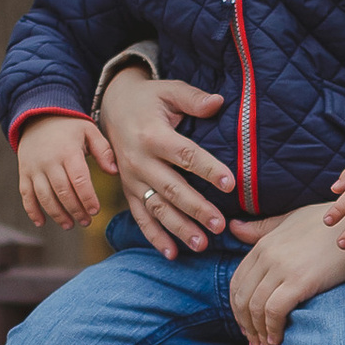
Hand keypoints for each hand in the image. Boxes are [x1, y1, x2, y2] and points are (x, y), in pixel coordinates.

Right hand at [15, 113, 101, 233]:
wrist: (37, 116)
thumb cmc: (69, 127)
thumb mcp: (89, 130)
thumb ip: (103, 150)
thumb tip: (114, 172)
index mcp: (68, 151)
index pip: (79, 179)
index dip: (87, 198)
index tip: (95, 211)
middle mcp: (49, 161)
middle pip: (62, 191)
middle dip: (75, 210)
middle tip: (86, 222)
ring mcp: (34, 168)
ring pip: (44, 196)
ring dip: (56, 214)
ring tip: (69, 225)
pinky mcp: (24, 172)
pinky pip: (26, 195)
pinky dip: (32, 210)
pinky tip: (41, 223)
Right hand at [97, 65, 235, 253]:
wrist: (113, 106)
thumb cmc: (149, 99)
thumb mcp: (169, 90)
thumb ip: (193, 98)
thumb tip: (218, 102)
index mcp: (153, 135)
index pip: (185, 155)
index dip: (209, 169)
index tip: (231, 184)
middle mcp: (140, 161)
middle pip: (172, 188)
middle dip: (196, 209)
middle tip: (220, 225)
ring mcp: (132, 179)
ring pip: (157, 208)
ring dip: (179, 228)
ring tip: (202, 245)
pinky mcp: (128, 191)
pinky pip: (140, 218)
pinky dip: (154, 237)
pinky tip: (171, 254)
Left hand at [227, 202, 344, 344]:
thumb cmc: (330, 223)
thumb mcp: (292, 219)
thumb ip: (262, 228)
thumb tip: (232, 228)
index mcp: (263, 244)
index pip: (237, 283)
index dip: (238, 310)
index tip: (248, 327)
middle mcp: (267, 255)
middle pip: (243, 298)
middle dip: (246, 326)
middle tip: (255, 344)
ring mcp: (283, 267)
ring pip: (256, 308)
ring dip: (258, 333)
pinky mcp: (301, 280)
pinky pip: (275, 310)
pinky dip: (273, 329)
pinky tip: (278, 339)